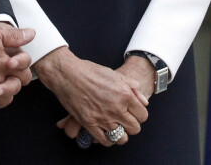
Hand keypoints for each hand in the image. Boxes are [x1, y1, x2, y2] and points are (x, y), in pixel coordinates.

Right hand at [34, 46, 148, 146]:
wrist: (67, 72)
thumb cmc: (90, 71)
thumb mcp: (114, 74)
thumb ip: (132, 86)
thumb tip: (144, 102)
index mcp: (124, 94)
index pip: (143, 116)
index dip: (138, 115)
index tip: (132, 112)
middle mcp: (116, 108)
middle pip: (134, 129)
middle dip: (131, 125)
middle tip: (123, 119)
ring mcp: (103, 117)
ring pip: (121, 138)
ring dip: (120, 134)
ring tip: (115, 126)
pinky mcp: (89, 123)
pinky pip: (105, 141)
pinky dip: (108, 140)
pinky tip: (105, 132)